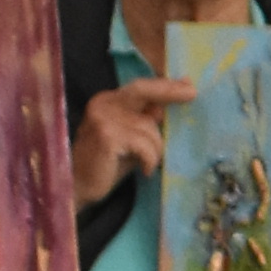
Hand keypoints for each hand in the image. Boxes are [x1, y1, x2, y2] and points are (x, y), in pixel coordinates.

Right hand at [73, 79, 185, 208]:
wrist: (78, 187)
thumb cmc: (106, 165)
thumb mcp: (129, 139)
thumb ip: (143, 122)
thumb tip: (163, 108)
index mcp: (107, 101)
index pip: (140, 88)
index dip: (164, 85)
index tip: (187, 84)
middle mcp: (103, 104)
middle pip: (143, 90)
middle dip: (170, 91)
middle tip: (192, 94)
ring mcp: (103, 118)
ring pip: (150, 127)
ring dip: (156, 150)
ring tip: (147, 165)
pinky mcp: (107, 136)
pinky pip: (145, 145)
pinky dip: (150, 160)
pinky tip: (145, 170)